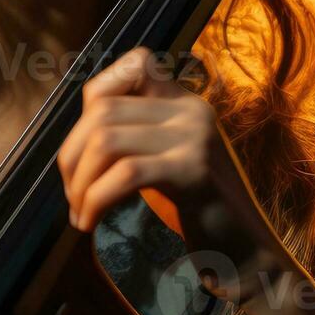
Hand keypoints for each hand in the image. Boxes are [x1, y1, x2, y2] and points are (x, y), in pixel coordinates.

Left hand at [56, 46, 289, 303]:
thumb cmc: (196, 208)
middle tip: (72, 195)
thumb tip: (74, 140)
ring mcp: (195, 138)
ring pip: (106, 141)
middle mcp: (191, 110)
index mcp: (183, 101)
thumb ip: (132, 136)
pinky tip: (90, 222)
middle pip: (103, 110)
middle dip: (71, 155)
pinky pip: (125, 175)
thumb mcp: (163, 158)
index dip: (96, 94)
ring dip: (81, 182)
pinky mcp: (194, 172)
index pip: (134, 64)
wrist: (243, 250)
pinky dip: (96, 199)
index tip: (85, 143)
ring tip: (80, 213)